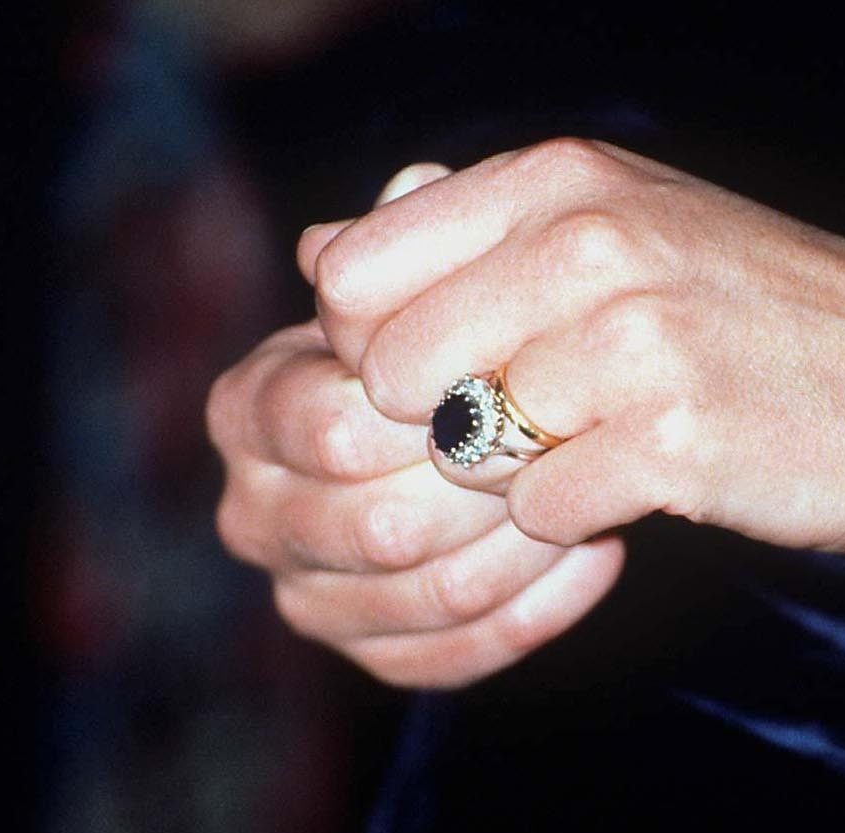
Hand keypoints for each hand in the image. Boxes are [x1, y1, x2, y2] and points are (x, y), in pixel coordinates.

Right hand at [205, 164, 623, 687]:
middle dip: (486, 485)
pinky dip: (537, 609)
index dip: (429, 408)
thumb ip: (418, 239)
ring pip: (427, 593)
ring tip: (592, 491)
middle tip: (567, 444)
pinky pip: (454, 656)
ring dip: (527, 545)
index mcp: (250, 406)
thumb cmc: (448, 339)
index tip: (515, 372)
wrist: (474, 430)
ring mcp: (308, 590)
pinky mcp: (371, 651)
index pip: (327, 425)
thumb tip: (415, 188)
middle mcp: (258, 507)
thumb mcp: (434, 275)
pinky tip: (595, 555)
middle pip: (378, 522)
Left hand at [300, 139, 844, 571]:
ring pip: (461, 450)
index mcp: (560, 177)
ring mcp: (633, 341)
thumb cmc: (754, 309)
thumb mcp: (615, 222)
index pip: (355, 272)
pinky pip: (539, 512)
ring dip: (515, 469)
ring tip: (603, 437)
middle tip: (530, 417)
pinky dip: (576, 516)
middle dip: (438, 417)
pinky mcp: (672, 441)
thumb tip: (320, 247)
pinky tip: (645, 478)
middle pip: (387, 372)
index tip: (446, 362)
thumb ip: (460, 230)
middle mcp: (589, 242)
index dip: (376, 340)